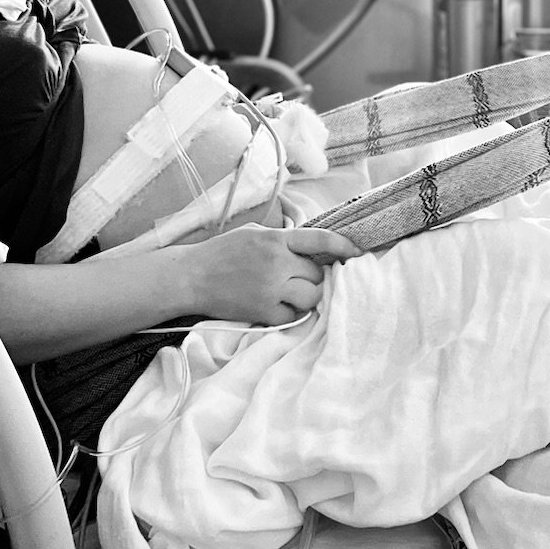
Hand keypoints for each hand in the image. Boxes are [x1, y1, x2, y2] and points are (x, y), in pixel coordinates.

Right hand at [181, 225, 360, 324]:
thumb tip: (311, 246)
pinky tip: (278, 305)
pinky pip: (293, 316)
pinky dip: (290, 312)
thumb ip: (282, 238)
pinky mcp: (263, 312)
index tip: (358, 252)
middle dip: (313, 276)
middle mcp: (276, 263)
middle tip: (299, 277)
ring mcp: (270, 289)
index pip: (319, 239)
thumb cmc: (221, 252)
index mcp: (275, 239)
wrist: (191, 277)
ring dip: (306, 295)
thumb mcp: (253, 232)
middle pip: (317, 273)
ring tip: (291, 292)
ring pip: (310, 297)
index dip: (343, 245)